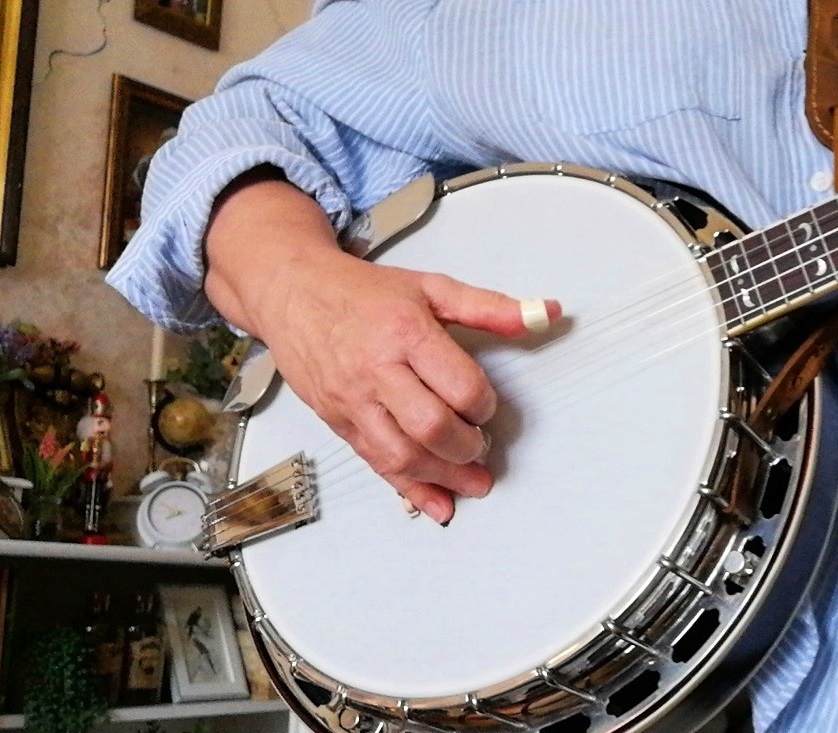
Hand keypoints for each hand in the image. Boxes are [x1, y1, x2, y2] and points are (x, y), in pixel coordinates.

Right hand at [204, 170, 559, 523]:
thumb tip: (544, 313)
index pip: (458, 385)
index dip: (483, 404)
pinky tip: (437, 503)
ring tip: (473, 482)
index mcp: (405, 333)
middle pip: (430, 427)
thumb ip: (490, 307)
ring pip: (401, 455)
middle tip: (483, 447)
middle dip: (467, 448)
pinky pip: (375, 464)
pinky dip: (410, 490)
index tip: (486, 406)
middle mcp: (376, 371)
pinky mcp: (338, 422)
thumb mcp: (432, 288)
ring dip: (443, 477)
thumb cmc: (364, 292)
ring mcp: (353, 401)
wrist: (292, 293)